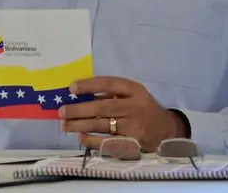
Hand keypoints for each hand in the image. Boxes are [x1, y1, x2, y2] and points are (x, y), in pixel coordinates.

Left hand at [59, 76, 185, 151]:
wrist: (166, 130)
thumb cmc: (143, 108)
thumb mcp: (133, 95)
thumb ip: (111, 93)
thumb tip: (80, 94)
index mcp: (134, 90)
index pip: (109, 84)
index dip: (90, 85)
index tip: (72, 88)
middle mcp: (134, 107)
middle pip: (103, 107)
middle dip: (80, 109)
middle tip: (62, 111)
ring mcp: (134, 127)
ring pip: (103, 125)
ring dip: (81, 125)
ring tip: (65, 125)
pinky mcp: (132, 143)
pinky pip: (108, 142)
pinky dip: (92, 140)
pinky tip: (80, 137)